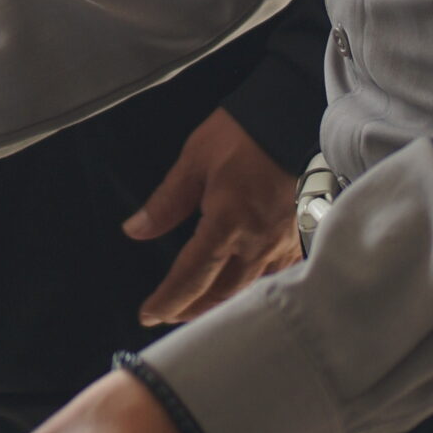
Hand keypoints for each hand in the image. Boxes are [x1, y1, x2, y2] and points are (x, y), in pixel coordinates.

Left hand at [123, 107, 300, 325]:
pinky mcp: (298, 236)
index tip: (149, 314)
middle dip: (193, 309)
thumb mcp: (194, 161)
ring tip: (201, 309)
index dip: (168, 299)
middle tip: (170, 315)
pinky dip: (255, 289)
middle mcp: (255, 242)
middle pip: (221, 293)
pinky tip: (245, 290)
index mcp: (226, 223)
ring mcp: (280, 243)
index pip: (192, 276)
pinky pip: (276, 276)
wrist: (290, 117)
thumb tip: (135, 230)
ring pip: (249, 290)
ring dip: (222, 305)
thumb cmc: (241, 134)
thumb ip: (166, 202)